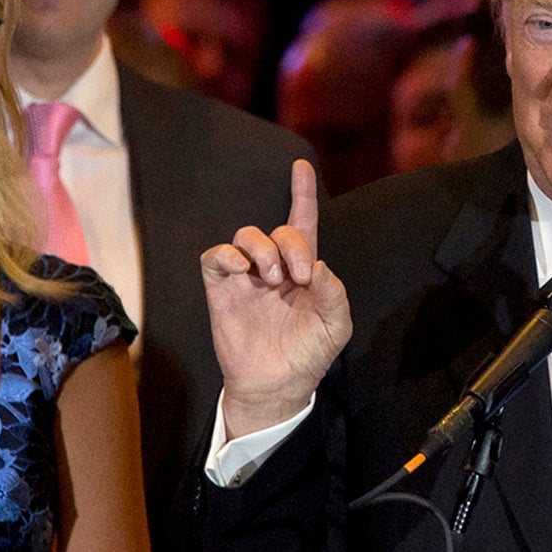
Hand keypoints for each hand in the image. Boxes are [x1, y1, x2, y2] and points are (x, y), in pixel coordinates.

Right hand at [201, 160, 352, 436]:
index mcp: (304, 270)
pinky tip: (244, 269)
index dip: (302, 194)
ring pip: (246, 235)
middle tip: (299, 276)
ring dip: (263, 248)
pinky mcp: (222, 290)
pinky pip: (216, 257)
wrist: (277, 385)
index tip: (301, 167)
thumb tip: (319, 266)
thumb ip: (333, 293)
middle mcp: (274, 267)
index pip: (303, 223)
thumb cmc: (309, 354)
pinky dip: (228, 254)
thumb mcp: (335, 325)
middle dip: (291, 244)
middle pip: (278, 230)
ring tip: (273, 277)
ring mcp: (247, 277)